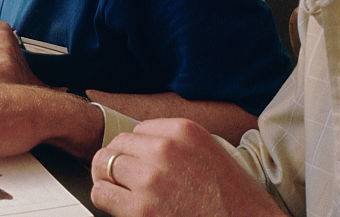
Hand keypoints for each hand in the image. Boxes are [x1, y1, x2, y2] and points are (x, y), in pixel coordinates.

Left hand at [90, 118, 282, 216]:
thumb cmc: (237, 201)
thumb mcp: (210, 153)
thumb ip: (177, 145)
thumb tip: (143, 148)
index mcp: (183, 130)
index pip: (137, 130)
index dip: (138, 151)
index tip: (143, 165)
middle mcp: (164, 149)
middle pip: (117, 145)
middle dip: (119, 163)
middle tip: (126, 181)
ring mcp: (151, 178)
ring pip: (103, 165)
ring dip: (109, 179)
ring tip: (122, 194)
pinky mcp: (141, 208)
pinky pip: (101, 193)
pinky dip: (106, 200)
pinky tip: (121, 208)